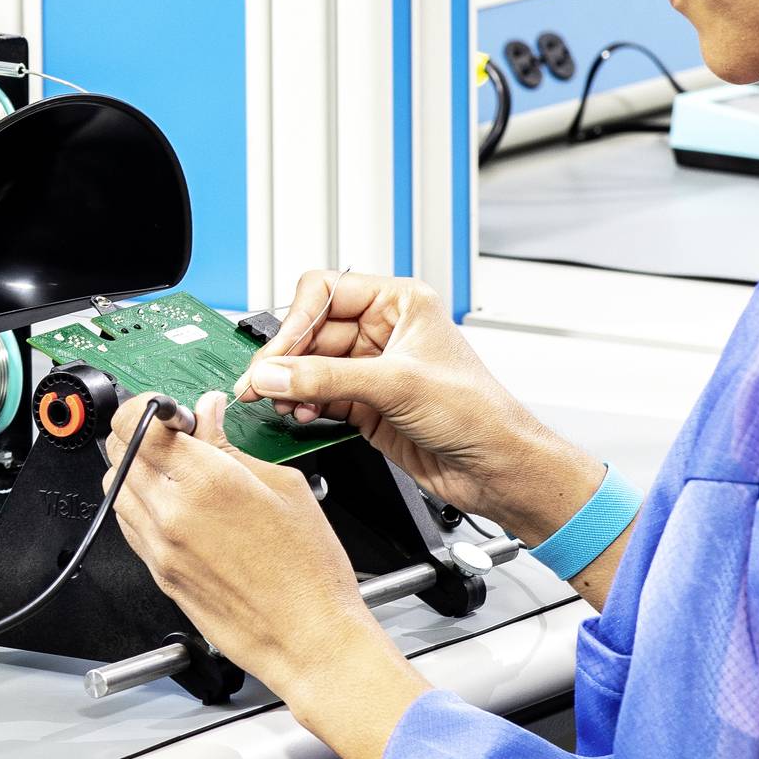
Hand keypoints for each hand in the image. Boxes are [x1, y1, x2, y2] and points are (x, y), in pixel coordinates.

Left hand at [103, 393, 430, 758]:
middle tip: (174, 432)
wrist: (308, 638)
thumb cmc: (308, 571)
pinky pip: (127, 522)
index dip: (148, 405)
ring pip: (114, 486)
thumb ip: (230, 445)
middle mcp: (172, 513)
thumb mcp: (282, 485)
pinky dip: (138, 501)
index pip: (139, 422)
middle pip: (119, 449)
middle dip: (140, 430)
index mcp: (207, 481)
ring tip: (173, 467)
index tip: (169, 407)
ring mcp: (159, 547)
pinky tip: (171, 501)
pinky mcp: (158, 573)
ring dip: (134, 465)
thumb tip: (206, 414)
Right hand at [235, 271, 604, 544]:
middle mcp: (384, 331)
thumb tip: (274, 373)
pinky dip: (302, 405)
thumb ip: (327, 379)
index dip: (297, 320)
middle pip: (312, 331)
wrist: (497, 467)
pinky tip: (298, 415)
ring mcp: (373, 369)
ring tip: (278, 402)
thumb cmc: (479, 413)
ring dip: (290, 385)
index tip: (277, 353)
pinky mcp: (366, 404)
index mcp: (400, 303)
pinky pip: (318, 396)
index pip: (327, 292)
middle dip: (286, 359)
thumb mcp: (397, 385)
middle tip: (260, 382)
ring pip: (310, 366)